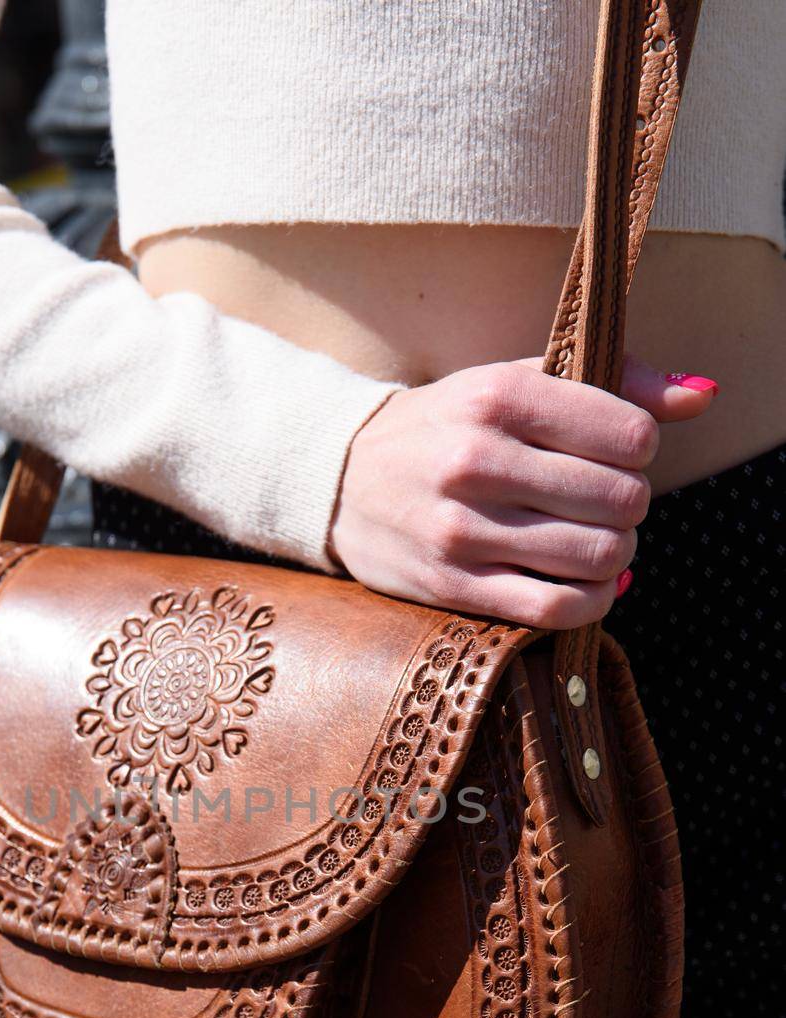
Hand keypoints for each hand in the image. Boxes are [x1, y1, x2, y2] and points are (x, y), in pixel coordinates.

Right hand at [328, 356, 717, 626]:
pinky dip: (590, 604)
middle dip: (631, 507)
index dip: (641, 451)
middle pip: (621, 500)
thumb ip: (614, 382)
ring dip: (616, 557)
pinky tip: (586, 589)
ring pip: (594, 557)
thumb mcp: (513, 383)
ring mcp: (460, 528)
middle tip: (608, 506)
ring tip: (598, 546)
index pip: (631, 435)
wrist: (341, 480)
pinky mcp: (450, 584)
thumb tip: (703, 397)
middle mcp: (478, 459)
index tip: (615, 456)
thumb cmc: (444, 428)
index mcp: (500, 395)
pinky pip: (553, 609)